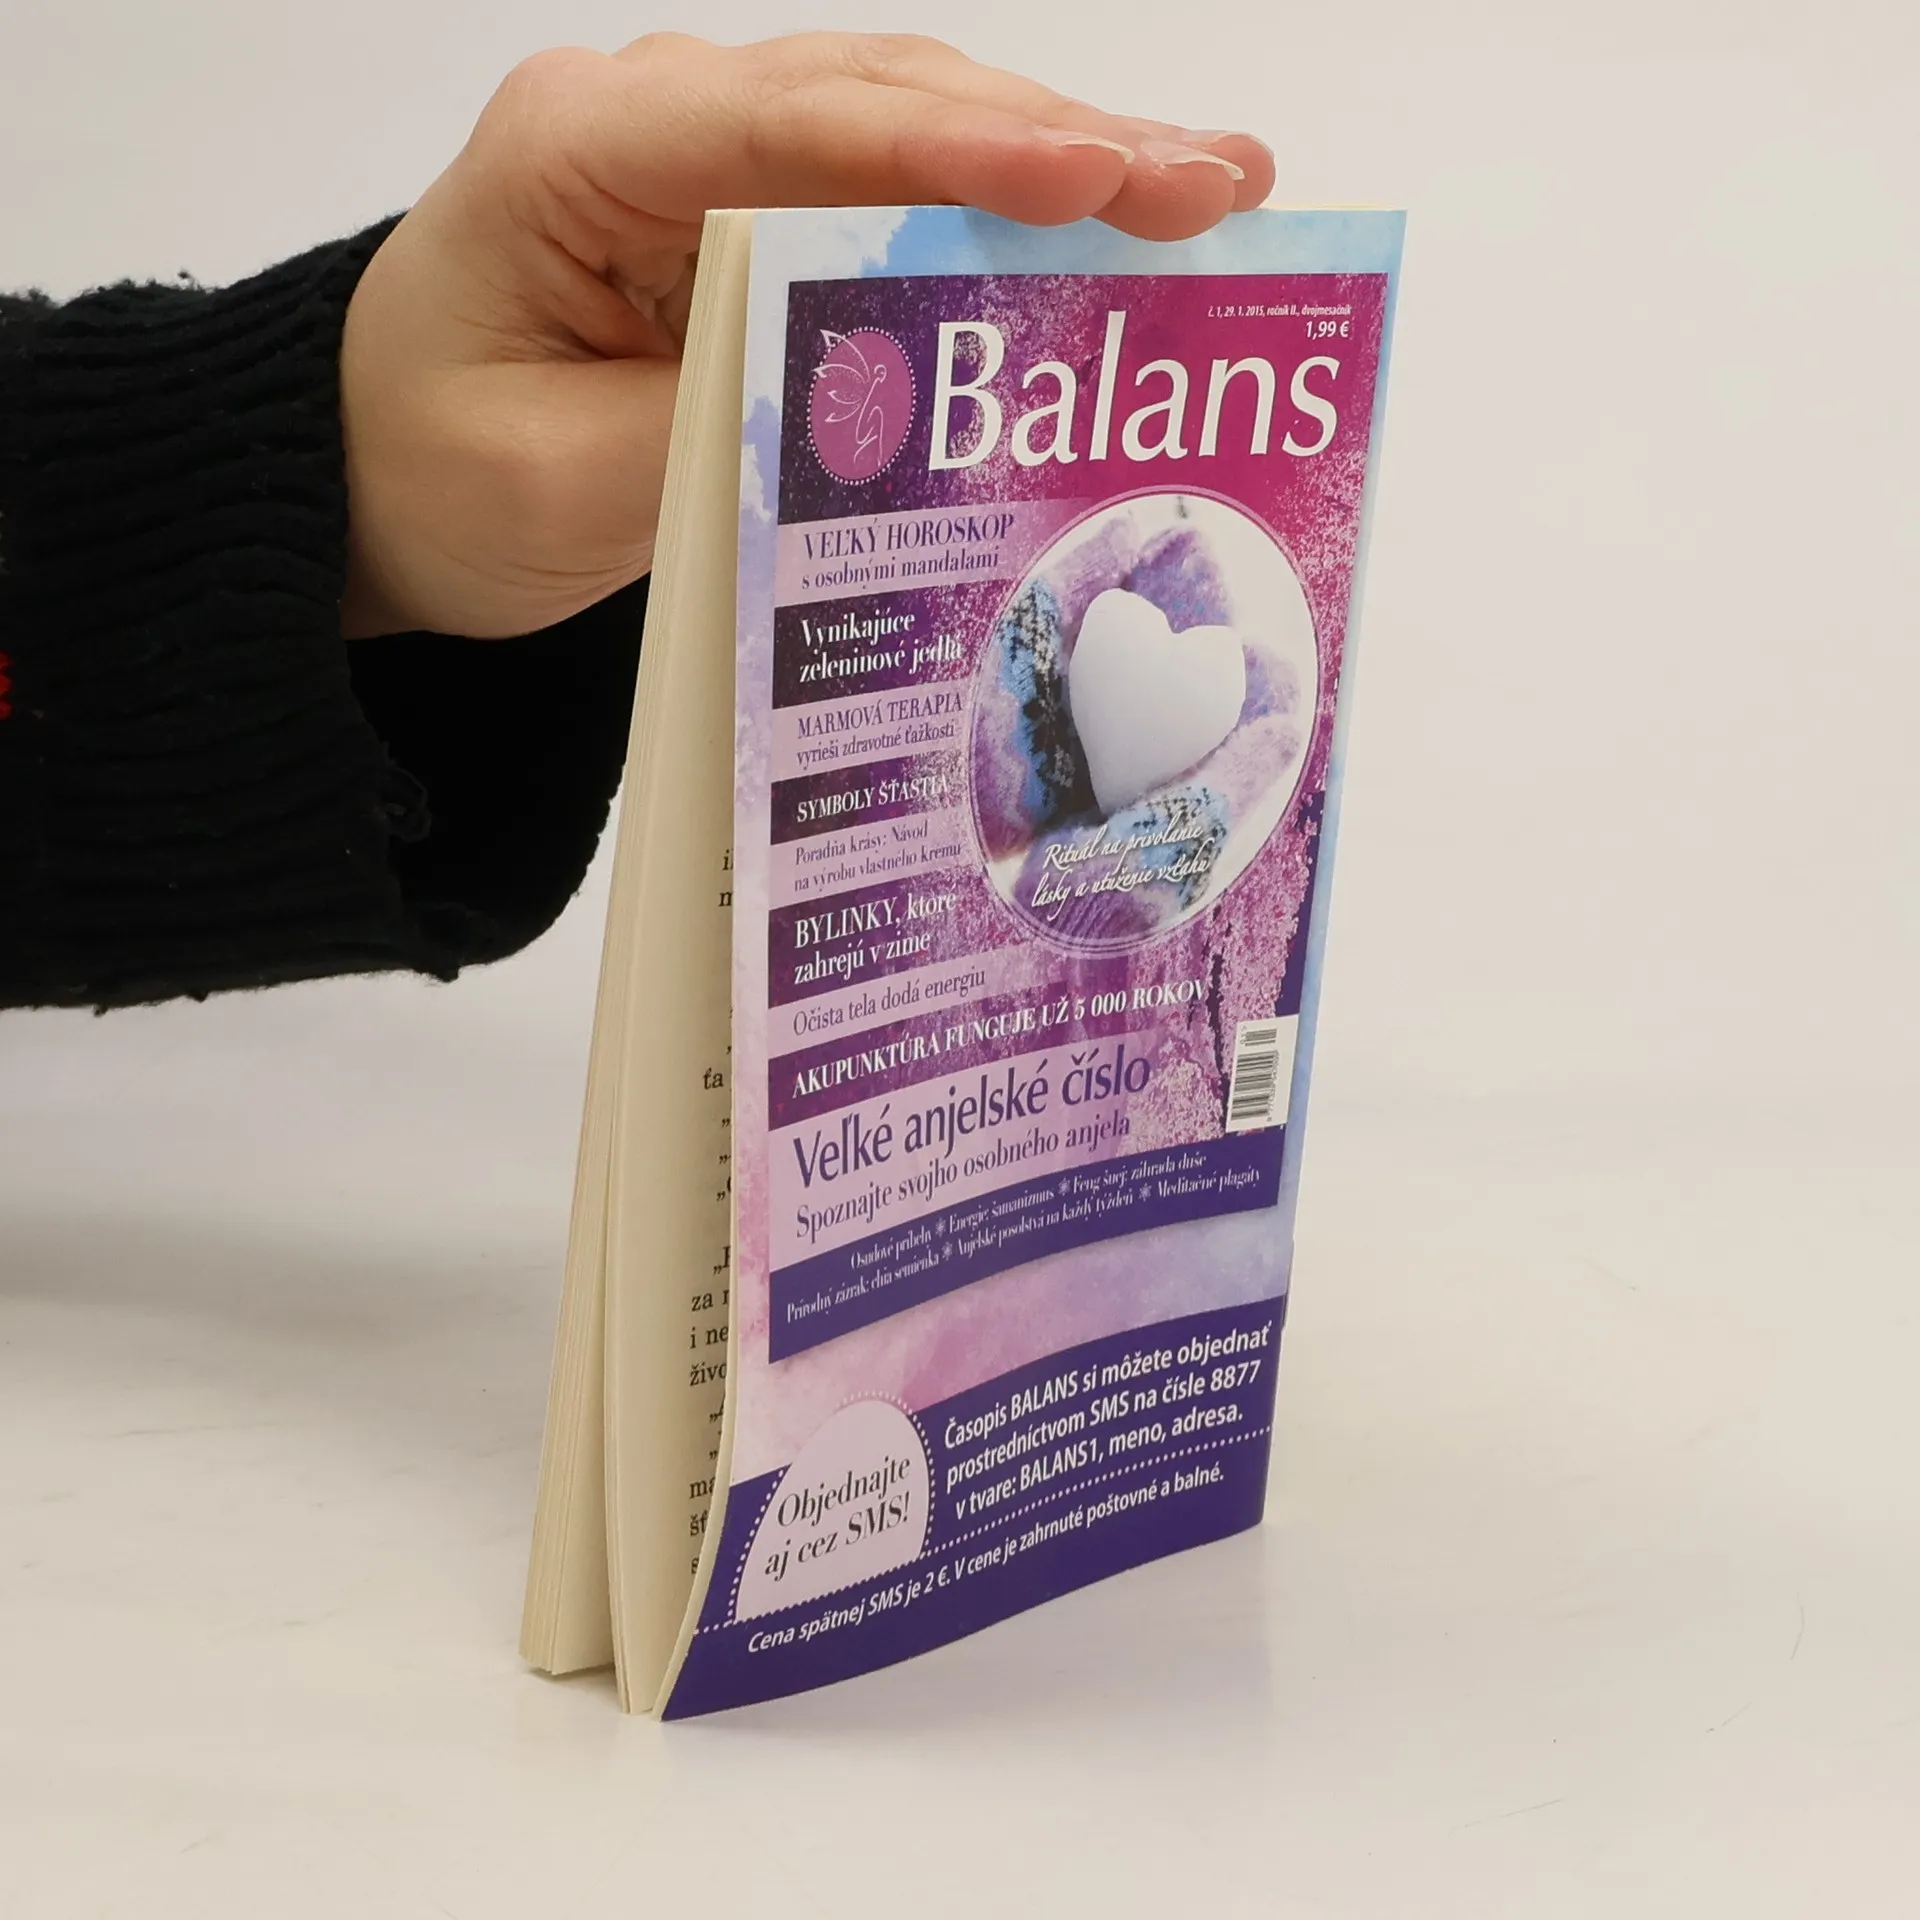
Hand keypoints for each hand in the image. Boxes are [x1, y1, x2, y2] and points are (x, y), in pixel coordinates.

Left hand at [338, 33, 1273, 639]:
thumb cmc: (431, 469)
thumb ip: (714, 434)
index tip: (1088, 177)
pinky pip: (891, 193)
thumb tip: (878, 415)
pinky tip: (1107, 223)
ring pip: (907, 127)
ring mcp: (709, 158)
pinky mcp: (750, 215)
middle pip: (880, 101)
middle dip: (1056, 143)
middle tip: (1215, 181)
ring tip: (1209, 186)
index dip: (950, 152)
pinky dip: (1002, 212)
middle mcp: (657, 121)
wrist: (373, 474)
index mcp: (578, 153)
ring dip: (1058, 161)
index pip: (788, 130)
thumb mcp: (554, 485)